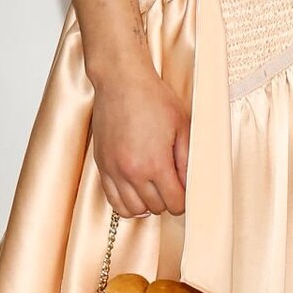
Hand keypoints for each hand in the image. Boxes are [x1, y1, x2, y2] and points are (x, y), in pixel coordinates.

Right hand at [91, 68, 190, 217]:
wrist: (122, 82)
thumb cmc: (153, 99)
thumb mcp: (182, 126)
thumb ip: (187, 160)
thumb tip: (190, 183)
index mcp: (155, 163)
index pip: (174, 203)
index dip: (184, 199)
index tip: (186, 190)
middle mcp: (132, 172)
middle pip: (155, 207)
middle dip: (167, 200)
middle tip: (173, 184)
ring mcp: (114, 171)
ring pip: (132, 210)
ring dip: (147, 203)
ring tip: (155, 188)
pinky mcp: (102, 166)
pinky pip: (113, 201)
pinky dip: (127, 203)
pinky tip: (137, 191)